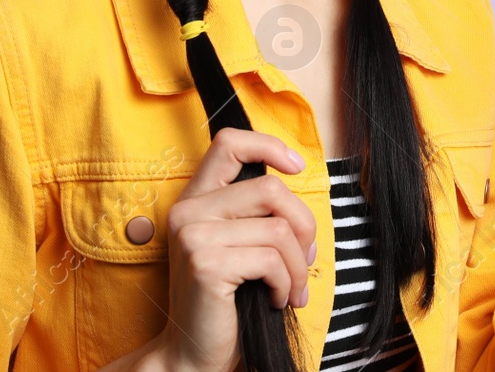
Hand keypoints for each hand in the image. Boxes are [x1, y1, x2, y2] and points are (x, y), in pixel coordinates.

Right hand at [147, 130, 315, 371]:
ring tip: (293, 288)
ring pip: (278, 229)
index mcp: (196, 200)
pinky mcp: (206, 264)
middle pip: (271, 189)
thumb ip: (257, 213)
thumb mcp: (240, 246)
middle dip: (304, 226)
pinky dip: (286, 283)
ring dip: (299, 265)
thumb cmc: (227, 301)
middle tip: (306, 260)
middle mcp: (189, 212)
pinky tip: (278, 300)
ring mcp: (194, 236)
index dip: (268, 145)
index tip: (296, 167)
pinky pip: (272, 259)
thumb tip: (299, 185)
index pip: (228, 143)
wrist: (194, 354)